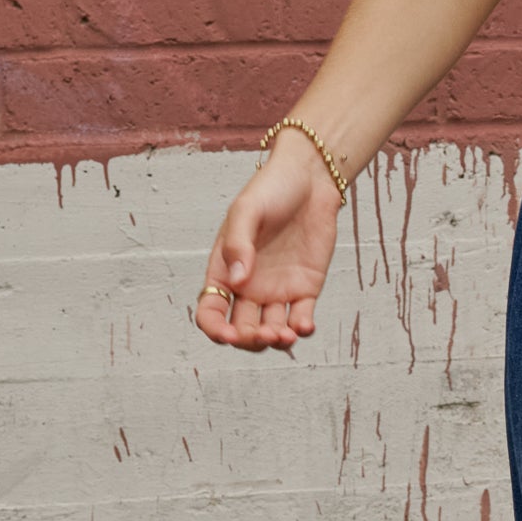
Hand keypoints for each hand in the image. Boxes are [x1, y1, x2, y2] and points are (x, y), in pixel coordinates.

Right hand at [194, 133, 343, 353]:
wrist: (311, 179)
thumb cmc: (271, 190)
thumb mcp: (247, 211)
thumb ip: (239, 244)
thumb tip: (237, 282)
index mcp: (224, 270)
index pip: (210, 311)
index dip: (216, 329)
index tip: (228, 335)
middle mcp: (248, 286)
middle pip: (242, 329)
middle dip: (250, 340)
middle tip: (265, 333)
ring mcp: (277, 290)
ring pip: (271, 330)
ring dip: (276, 341)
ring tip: (285, 335)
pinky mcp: (305, 288)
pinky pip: (301, 318)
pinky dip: (302, 329)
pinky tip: (304, 327)